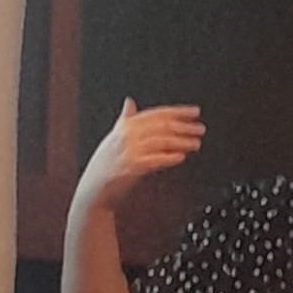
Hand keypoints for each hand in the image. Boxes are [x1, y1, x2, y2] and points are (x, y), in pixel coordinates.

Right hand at [73, 98, 204, 212]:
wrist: (93, 190)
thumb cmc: (104, 165)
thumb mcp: (113, 137)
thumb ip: (124, 119)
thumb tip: (129, 102)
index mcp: (124, 126)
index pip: (156, 114)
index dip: (178, 112)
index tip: (194, 112)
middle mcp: (126, 135)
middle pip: (162, 126)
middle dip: (184, 126)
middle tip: (200, 128)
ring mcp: (128, 151)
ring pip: (161, 141)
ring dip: (182, 142)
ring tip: (196, 143)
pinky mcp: (131, 167)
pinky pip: (155, 159)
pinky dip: (169, 157)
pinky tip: (181, 156)